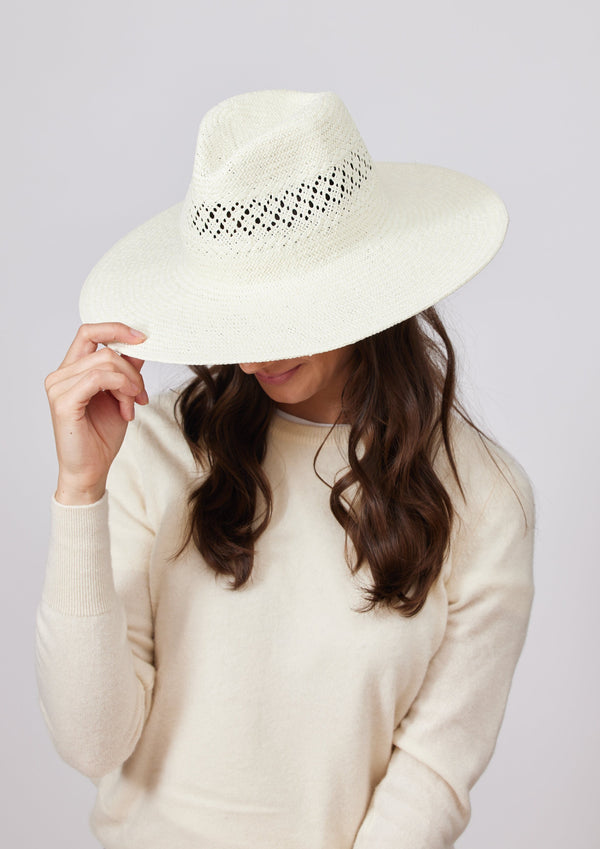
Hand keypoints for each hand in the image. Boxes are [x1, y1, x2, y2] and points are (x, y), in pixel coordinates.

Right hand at [45, 322, 147, 503]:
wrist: (91, 470)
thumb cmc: (102, 436)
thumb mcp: (121, 395)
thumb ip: (126, 370)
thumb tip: (140, 347)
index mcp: (71, 370)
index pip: (89, 332)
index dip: (117, 329)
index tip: (144, 339)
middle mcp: (60, 375)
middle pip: (106, 350)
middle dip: (133, 371)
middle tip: (142, 394)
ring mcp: (59, 387)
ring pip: (106, 363)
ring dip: (130, 384)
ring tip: (133, 405)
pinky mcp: (64, 402)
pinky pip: (98, 379)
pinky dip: (121, 389)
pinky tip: (126, 408)